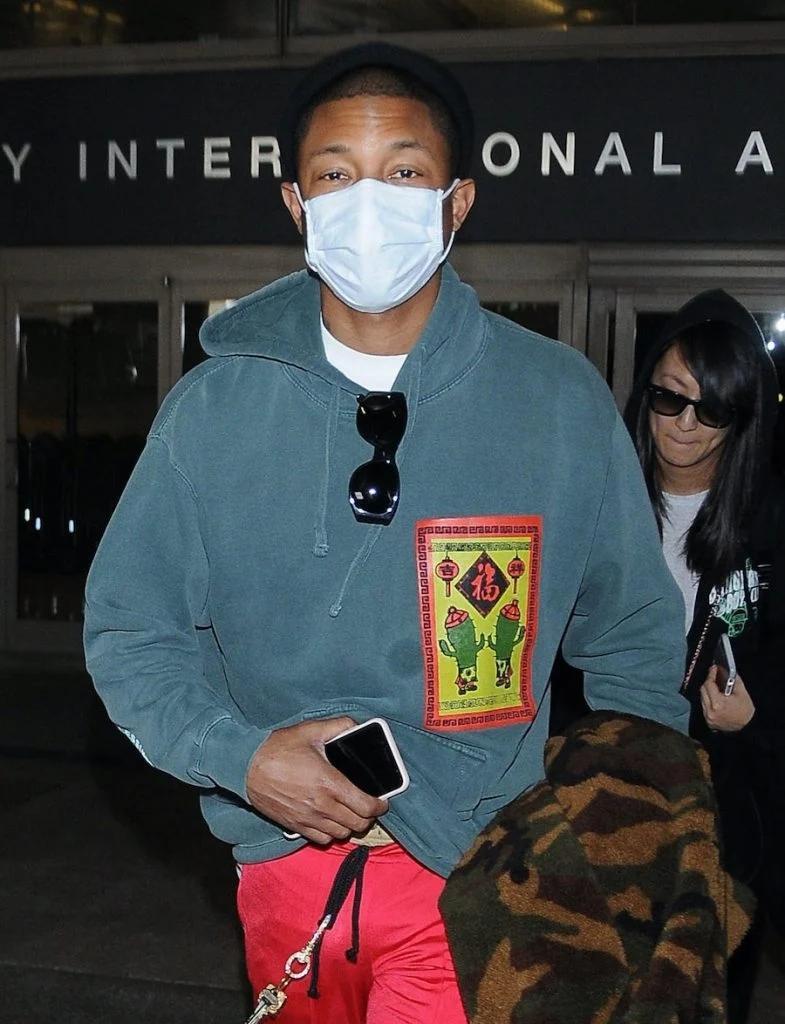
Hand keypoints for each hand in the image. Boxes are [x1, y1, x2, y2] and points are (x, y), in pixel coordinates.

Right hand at [245, 717, 387, 844]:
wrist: (246, 767)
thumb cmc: (277, 748)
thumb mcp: (310, 731)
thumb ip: (338, 726)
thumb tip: (356, 727)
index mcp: (330, 783)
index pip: (366, 806)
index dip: (380, 807)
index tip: (382, 801)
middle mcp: (321, 806)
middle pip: (358, 824)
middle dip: (368, 816)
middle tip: (368, 805)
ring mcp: (308, 819)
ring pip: (341, 834)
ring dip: (350, 826)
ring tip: (351, 813)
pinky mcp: (295, 826)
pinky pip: (322, 840)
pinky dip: (331, 834)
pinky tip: (331, 821)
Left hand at [700, 666, 754, 732]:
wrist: (748, 728)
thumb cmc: (746, 711)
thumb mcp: (742, 693)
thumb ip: (733, 679)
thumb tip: (725, 670)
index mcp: (718, 703)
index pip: (709, 684)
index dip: (711, 674)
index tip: (714, 668)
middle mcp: (710, 711)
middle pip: (703, 690)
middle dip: (708, 682)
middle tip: (714, 675)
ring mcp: (708, 717)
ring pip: (702, 698)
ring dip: (707, 691)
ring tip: (715, 686)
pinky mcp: (708, 722)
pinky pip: (704, 707)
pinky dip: (708, 700)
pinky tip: (715, 697)